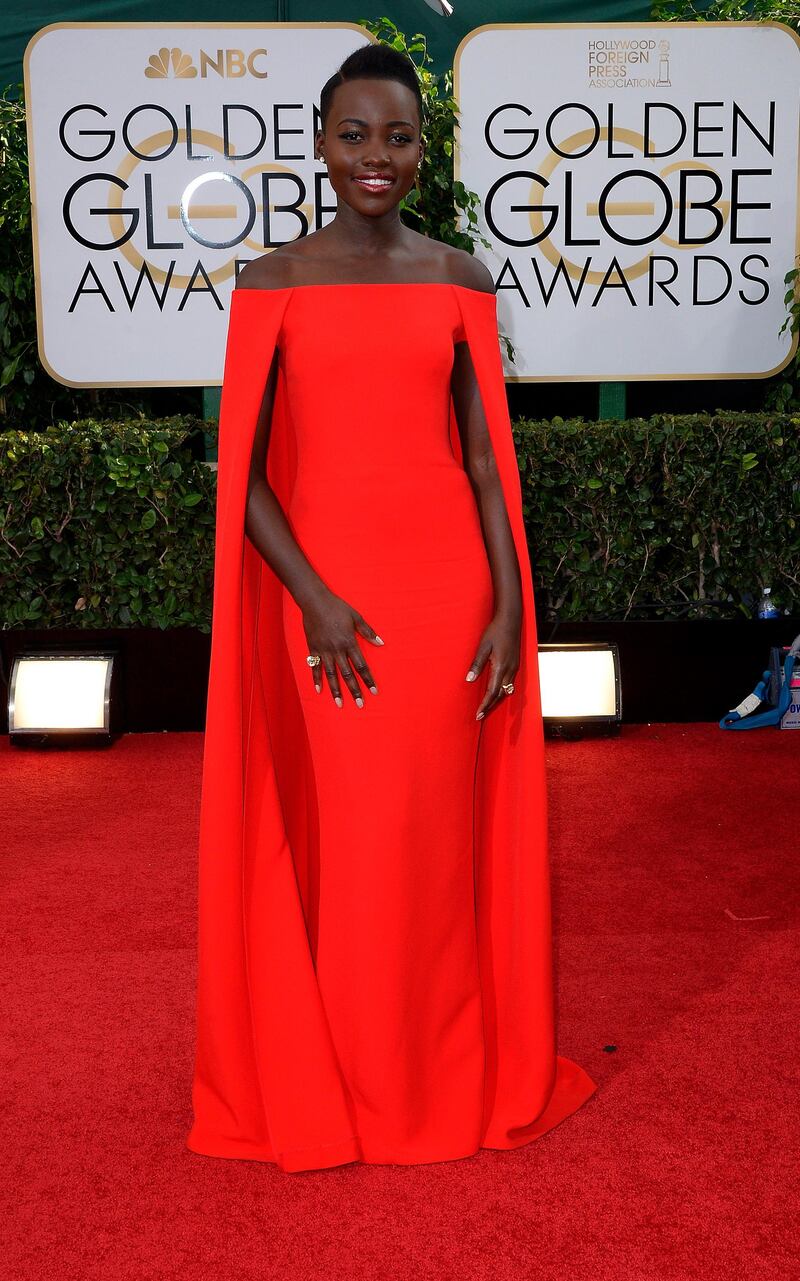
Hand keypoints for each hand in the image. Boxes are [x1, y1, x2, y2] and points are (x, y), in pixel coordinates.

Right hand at [301, 587, 382, 707]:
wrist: (315, 602)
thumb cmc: (338, 607)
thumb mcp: (356, 617)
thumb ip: (368, 632)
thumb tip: (381, 643)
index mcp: (349, 642)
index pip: (361, 666)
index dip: (368, 679)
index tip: (373, 691)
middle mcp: (337, 650)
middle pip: (347, 674)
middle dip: (355, 690)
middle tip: (360, 704)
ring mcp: (324, 651)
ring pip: (331, 675)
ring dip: (336, 690)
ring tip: (340, 704)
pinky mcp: (313, 649)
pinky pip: (315, 667)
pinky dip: (316, 679)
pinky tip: (319, 690)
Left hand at [466, 611, 520, 720]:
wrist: (511, 620)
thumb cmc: (495, 631)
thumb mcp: (483, 647)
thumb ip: (476, 664)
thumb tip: (469, 679)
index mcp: (501, 667)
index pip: (492, 692)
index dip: (485, 704)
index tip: (478, 714)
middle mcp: (510, 670)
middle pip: (500, 695)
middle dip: (490, 706)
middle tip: (480, 716)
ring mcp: (515, 667)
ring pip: (506, 690)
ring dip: (497, 700)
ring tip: (487, 708)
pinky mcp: (516, 664)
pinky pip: (510, 683)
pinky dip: (503, 692)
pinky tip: (497, 693)